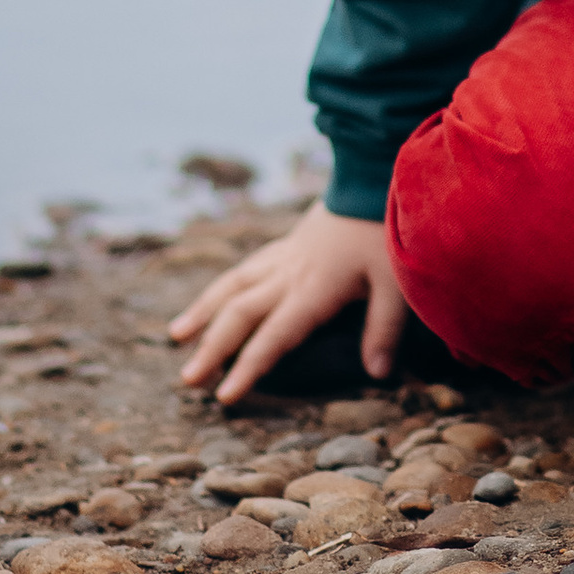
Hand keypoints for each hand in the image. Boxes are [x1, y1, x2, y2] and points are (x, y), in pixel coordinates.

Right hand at [169, 203, 404, 404]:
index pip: (274, 336)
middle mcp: (289, 274)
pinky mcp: (286, 244)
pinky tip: (214, 298)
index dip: (248, 367)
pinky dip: (223, 285)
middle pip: (240, 313)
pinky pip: (245, 267)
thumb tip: (377, 374)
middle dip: (212, 348)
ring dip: (203, 311)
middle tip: (188, 380)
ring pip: (233, 285)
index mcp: (313, 289)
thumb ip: (384, 328)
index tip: (224, 397)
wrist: (373, 176)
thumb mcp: (395, 283)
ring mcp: (284, 257)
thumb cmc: (386, 233)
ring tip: (177, 335)